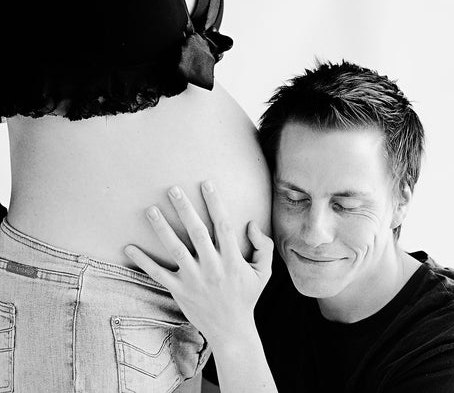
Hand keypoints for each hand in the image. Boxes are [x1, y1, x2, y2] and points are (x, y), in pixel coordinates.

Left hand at [124, 181, 272, 345]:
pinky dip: (143, 261)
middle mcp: (213, 267)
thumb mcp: (264, 272)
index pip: (223, 225)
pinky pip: (158, 274)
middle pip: (197, 232)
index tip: (206, 183)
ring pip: (175, 249)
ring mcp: (194, 279)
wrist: (231, 330)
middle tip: (172, 189)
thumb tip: (251, 223)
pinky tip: (128, 246)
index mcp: (233, 259)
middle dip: (185, 209)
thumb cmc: (247, 296)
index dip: (215, 203)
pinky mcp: (179, 291)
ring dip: (162, 229)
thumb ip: (263, 246)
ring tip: (150, 210)